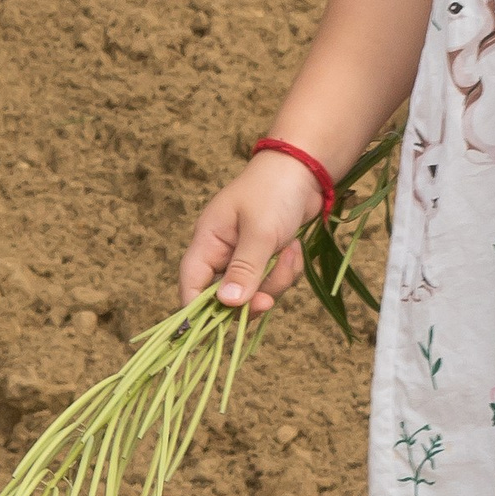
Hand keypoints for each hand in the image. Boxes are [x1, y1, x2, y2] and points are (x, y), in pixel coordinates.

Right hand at [179, 153, 322, 314]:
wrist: (303, 170)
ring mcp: (244, 256)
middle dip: (252, 298)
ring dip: (276, 279)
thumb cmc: (274, 192)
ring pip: (254, 291)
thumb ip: (244, 268)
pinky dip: (287, 270)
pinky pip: (273, 280)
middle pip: (226, 296)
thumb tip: (227, 304)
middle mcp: (221, 253)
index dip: (199, 310)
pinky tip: (295, 248)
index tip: (220, 326)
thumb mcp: (260, 231)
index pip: (191, 285)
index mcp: (207, 242)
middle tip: (270, 300)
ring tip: (290, 251)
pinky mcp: (265, 258)